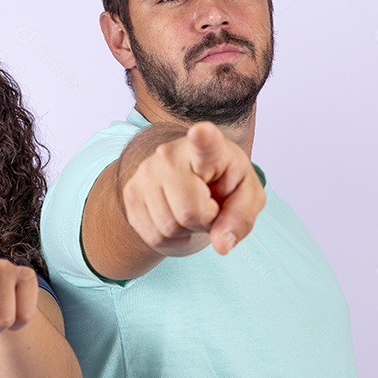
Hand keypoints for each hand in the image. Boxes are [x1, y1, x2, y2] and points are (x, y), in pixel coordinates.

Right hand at [120, 121, 264, 256]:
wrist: (195, 181)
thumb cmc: (225, 184)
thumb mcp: (247, 198)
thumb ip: (240, 218)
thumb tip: (221, 245)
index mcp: (210, 149)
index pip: (205, 142)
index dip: (203, 138)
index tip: (201, 132)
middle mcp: (170, 154)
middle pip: (189, 212)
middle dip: (204, 221)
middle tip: (208, 207)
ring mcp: (145, 172)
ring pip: (168, 228)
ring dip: (185, 231)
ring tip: (191, 211)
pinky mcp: (130, 193)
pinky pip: (152, 237)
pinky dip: (169, 240)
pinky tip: (176, 220)